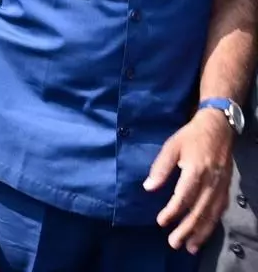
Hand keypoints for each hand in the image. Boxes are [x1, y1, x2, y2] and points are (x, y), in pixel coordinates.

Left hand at [146, 108, 233, 252]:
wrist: (218, 127)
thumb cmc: (190, 136)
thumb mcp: (171, 146)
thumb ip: (160, 168)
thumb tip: (148, 187)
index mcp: (196, 169)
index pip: (184, 196)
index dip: (173, 211)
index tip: (161, 222)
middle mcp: (211, 181)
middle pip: (199, 210)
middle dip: (186, 229)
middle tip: (174, 243)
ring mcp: (221, 185)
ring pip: (212, 214)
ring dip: (201, 232)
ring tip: (189, 246)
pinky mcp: (226, 187)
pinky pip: (220, 209)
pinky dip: (212, 223)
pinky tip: (204, 233)